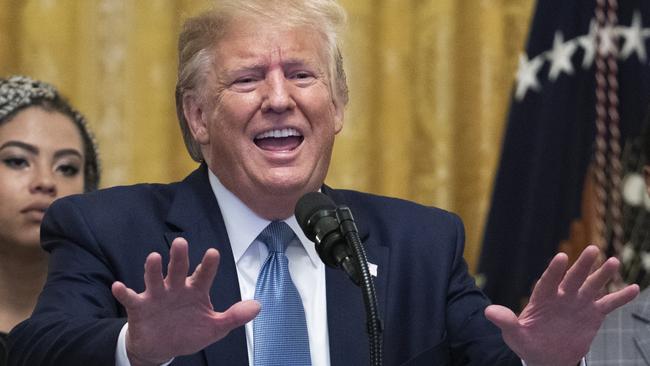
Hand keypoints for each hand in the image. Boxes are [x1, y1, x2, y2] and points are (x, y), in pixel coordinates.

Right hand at [111, 238, 260, 365]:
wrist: (161, 348)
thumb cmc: (188, 332)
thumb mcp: (214, 328)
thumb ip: (234, 316)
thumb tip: (258, 306)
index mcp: (195, 290)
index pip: (203, 274)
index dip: (208, 265)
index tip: (213, 253)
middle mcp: (176, 288)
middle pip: (178, 269)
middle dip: (179, 257)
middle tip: (181, 243)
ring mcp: (157, 296)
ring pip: (154, 279)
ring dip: (153, 269)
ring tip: (154, 258)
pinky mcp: (140, 307)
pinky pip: (130, 298)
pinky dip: (124, 292)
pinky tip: (118, 286)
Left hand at [485, 245, 638, 365]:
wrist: (545, 356)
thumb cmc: (526, 342)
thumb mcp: (514, 334)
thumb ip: (505, 321)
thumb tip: (488, 312)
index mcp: (542, 298)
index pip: (548, 281)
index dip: (554, 270)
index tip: (561, 257)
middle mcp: (562, 296)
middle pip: (573, 278)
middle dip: (582, 265)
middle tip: (592, 250)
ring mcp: (578, 303)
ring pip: (592, 286)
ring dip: (603, 275)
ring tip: (614, 261)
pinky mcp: (592, 314)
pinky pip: (608, 304)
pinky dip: (620, 297)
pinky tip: (634, 288)